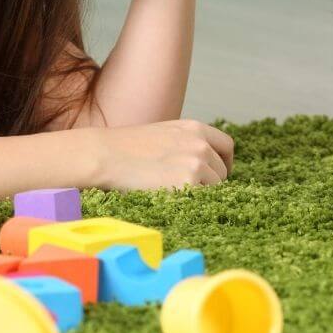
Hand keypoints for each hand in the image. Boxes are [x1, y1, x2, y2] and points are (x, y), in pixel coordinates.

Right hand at [87, 119, 233, 190]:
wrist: (106, 155)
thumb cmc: (126, 148)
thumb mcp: (163, 133)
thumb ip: (185, 144)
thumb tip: (201, 164)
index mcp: (194, 128)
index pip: (226, 146)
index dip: (224, 162)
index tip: (216, 174)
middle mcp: (200, 143)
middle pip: (221, 171)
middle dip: (209, 182)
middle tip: (185, 190)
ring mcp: (196, 163)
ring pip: (213, 188)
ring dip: (199, 194)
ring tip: (172, 193)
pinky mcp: (187, 183)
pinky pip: (201, 200)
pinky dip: (191, 204)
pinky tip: (171, 200)